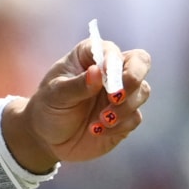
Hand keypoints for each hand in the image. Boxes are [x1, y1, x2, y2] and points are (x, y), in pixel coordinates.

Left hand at [8, 36, 153, 171]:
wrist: (46, 138)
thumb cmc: (48, 107)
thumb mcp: (55, 94)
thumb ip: (77, 84)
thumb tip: (97, 72)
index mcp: (91, 56)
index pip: (113, 51)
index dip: (113, 62)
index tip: (105, 76)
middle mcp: (111, 72)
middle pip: (140, 63)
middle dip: (133, 78)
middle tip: (116, 97)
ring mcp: (121, 94)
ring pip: (142, 91)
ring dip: (124, 107)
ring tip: (101, 120)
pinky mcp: (125, 117)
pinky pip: (134, 117)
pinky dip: (119, 125)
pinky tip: (96, 131)